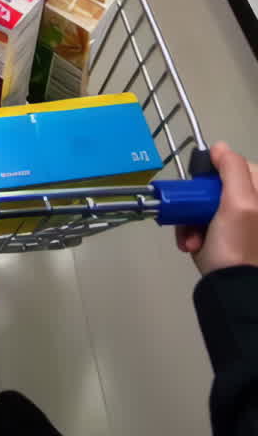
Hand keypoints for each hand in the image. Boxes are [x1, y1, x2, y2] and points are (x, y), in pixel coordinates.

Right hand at [176, 142, 257, 276]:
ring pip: (204, 205)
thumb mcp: (240, 203)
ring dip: (191, 218)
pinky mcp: (222, 240)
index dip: (218, 171)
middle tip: (193, 212)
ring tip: (190, 237)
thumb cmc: (237, 245)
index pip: (238, 166)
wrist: (231, 292)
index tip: (205, 185)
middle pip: (217, 186)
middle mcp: (250, 209)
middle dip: (199, 200)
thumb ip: (232, 169)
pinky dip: (191, 232)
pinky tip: (191, 245)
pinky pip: (201, 224)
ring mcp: (236, 225)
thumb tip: (220, 147)